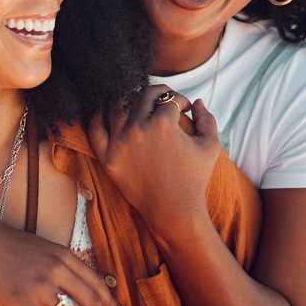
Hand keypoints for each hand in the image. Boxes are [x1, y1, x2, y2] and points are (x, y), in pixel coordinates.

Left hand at [87, 85, 220, 240]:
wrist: (174, 210)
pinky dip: (98, 116)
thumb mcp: (210, 146)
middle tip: (161, 102)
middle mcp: (139, 128)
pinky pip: (95, 129)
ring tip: (134, 103)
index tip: (183, 108)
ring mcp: (120, 143)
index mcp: (164, 123)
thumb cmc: (194, 179)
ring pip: (116, 105)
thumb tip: (198, 102)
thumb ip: (207, 119)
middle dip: (156, 94)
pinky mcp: (108, 158)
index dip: (179, 99)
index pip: (168, 97)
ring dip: (126, 98)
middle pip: (142, 95)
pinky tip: (105, 112)